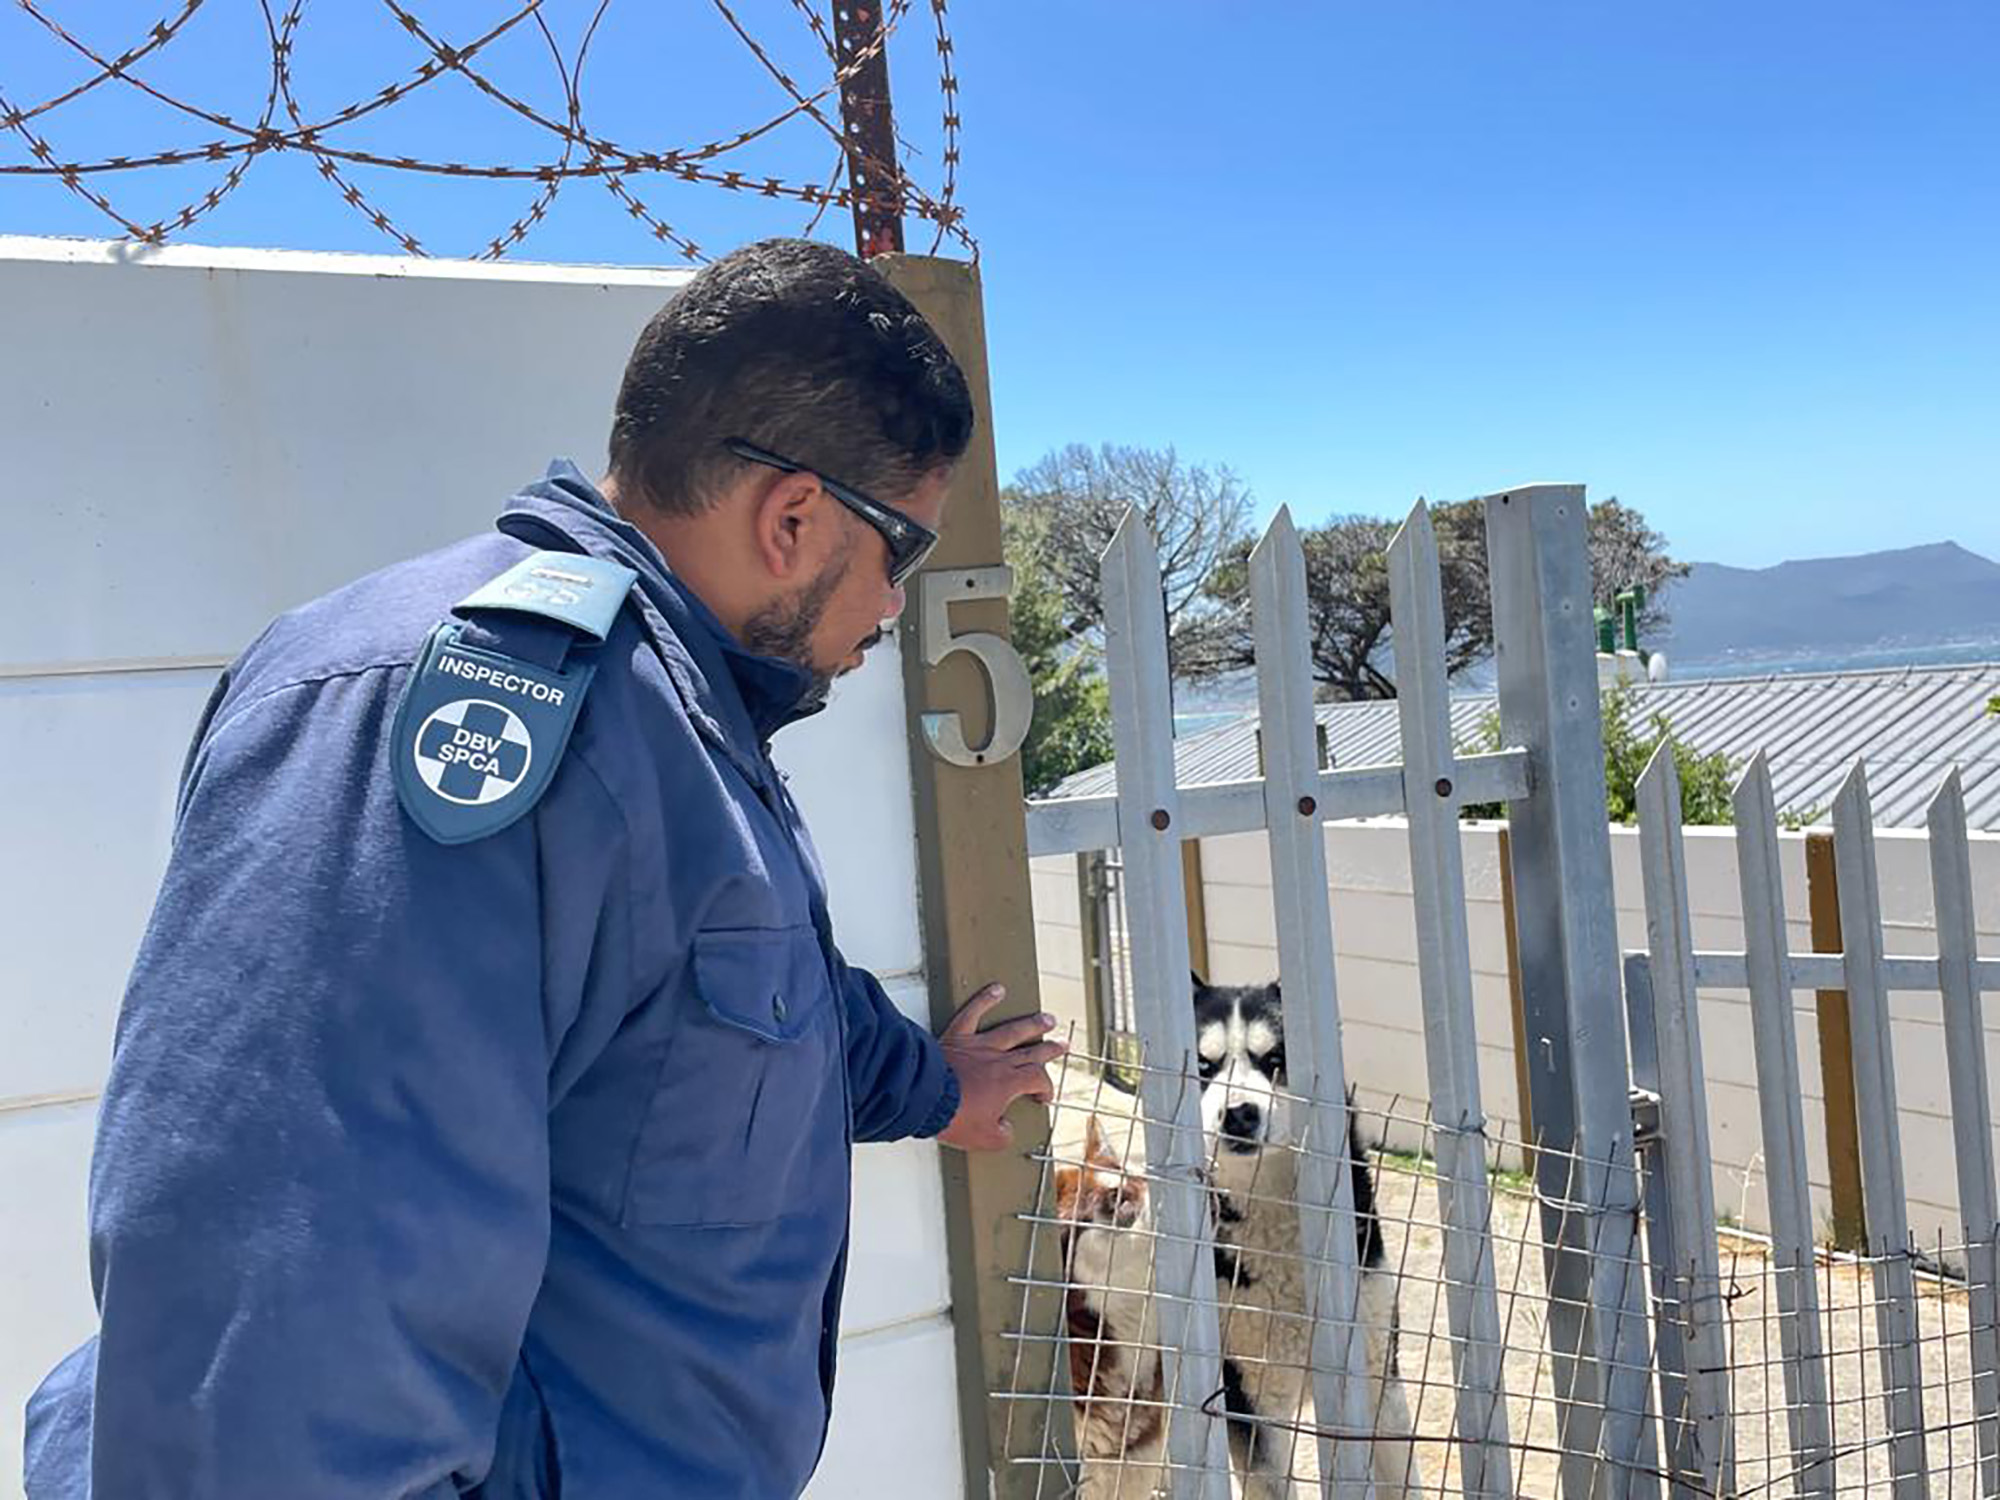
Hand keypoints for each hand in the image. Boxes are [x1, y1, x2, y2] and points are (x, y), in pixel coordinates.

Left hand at [935, 984, 1066, 1150]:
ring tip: (1046, 1019)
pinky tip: (997, 989)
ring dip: (1032, 1024)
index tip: (1043, 1096)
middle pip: (1032, 1052)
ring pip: (1012, 1031)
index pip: (1038, 1079)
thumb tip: (1006, 1128)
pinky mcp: (958, 1037)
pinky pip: (973, 1013)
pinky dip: (985, 999)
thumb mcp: (985, 1139)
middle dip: (1050, 1050)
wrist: (925, 1100)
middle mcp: (999, 1060)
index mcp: (1009, 1083)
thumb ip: (1003, 1134)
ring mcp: (979, 1046)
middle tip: (1062, 1045)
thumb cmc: (953, 1117)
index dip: (1045, 1087)